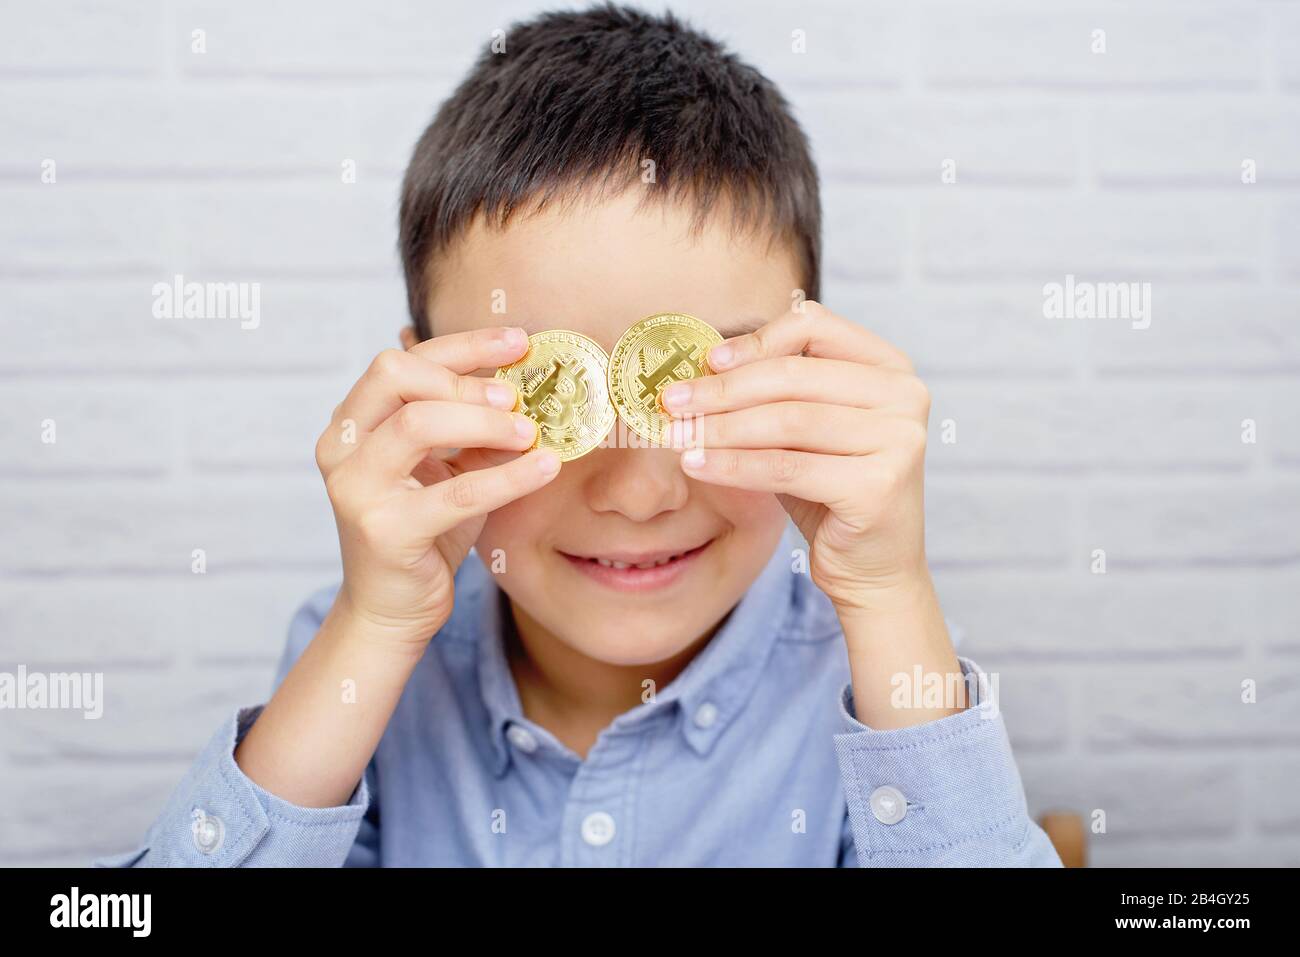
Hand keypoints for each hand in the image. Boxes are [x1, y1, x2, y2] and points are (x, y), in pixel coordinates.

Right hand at [315, 327, 560, 650]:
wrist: (392, 609)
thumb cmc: (423, 531)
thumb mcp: (447, 467)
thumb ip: (470, 424)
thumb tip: (524, 380)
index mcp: (352, 422)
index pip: (402, 361)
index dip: (464, 345)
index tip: (518, 341)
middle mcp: (341, 447)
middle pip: (396, 376)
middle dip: (464, 378)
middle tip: (515, 396)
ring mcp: (356, 488)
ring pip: (418, 425)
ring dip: (484, 421)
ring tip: (530, 431)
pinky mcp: (386, 531)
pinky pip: (456, 493)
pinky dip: (507, 477)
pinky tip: (545, 467)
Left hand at [662, 301, 931, 614]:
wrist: (872, 568)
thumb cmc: (831, 492)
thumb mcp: (804, 431)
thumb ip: (772, 392)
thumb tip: (699, 365)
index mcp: (890, 368)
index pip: (814, 327)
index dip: (755, 340)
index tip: (707, 361)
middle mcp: (905, 396)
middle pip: (793, 375)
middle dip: (722, 389)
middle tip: (671, 401)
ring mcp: (898, 440)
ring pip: (787, 421)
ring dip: (720, 427)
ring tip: (675, 434)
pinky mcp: (878, 487)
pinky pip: (785, 468)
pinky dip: (732, 465)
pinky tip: (695, 464)